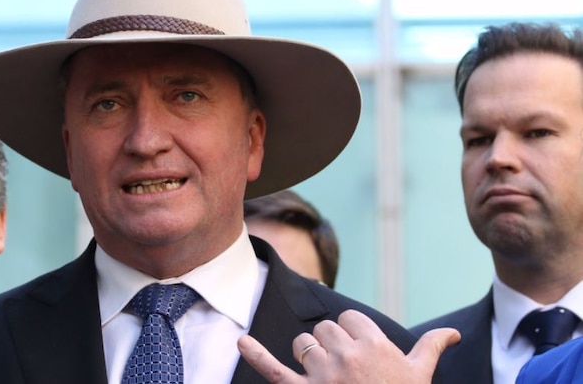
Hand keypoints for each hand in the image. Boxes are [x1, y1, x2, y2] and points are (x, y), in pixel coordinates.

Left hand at [237, 309, 459, 383]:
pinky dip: (256, 355)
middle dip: (332, 344)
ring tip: (328, 378)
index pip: (349, 318)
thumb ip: (431, 348)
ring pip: (303, 344)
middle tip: (347, 371)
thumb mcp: (420, 377)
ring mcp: (323, 375)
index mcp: (375, 346)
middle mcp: (347, 356)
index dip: (353, 332)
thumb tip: (453, 334)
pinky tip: (242, 342)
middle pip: (325, 329)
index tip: (362, 351)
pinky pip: (275, 370)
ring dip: (309, 356)